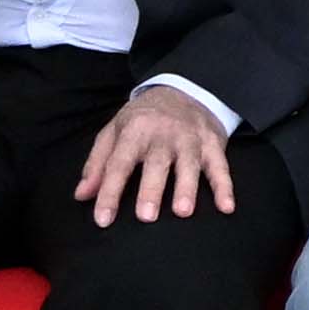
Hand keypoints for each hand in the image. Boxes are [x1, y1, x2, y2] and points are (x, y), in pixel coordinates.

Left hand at [74, 84, 239, 226]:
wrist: (184, 89)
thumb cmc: (144, 119)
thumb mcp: (114, 131)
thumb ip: (98, 163)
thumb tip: (82, 195)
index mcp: (134, 130)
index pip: (118, 164)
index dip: (109, 192)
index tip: (103, 220)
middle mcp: (163, 134)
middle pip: (156, 163)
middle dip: (151, 189)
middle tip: (146, 216)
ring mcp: (191, 139)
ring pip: (189, 164)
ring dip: (187, 188)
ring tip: (182, 212)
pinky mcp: (213, 144)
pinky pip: (221, 166)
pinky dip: (225, 187)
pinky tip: (226, 208)